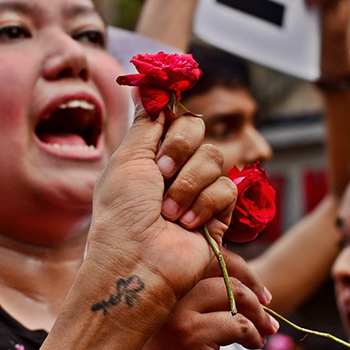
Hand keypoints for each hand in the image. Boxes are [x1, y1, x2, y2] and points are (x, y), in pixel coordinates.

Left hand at [87, 104, 236, 313]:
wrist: (137, 261)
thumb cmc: (121, 213)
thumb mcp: (126, 159)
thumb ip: (146, 123)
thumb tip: (150, 88)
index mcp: (149, 154)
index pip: (174, 116)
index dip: (173, 117)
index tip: (165, 120)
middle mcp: (175, 169)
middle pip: (198, 129)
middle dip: (180, 148)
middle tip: (161, 172)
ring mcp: (198, 191)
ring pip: (214, 157)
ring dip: (188, 183)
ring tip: (168, 212)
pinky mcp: (219, 214)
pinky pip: (227, 188)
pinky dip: (204, 204)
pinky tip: (186, 224)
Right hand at [118, 250, 278, 349]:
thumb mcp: (179, 323)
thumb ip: (198, 301)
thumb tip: (244, 286)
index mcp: (161, 285)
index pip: (206, 257)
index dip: (238, 269)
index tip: (257, 290)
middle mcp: (164, 293)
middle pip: (220, 270)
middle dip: (251, 287)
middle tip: (267, 309)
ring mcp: (175, 314)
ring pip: (230, 292)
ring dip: (256, 312)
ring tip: (264, 330)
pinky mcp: (188, 338)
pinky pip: (236, 323)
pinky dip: (252, 333)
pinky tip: (253, 344)